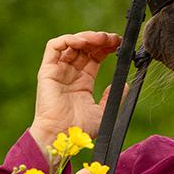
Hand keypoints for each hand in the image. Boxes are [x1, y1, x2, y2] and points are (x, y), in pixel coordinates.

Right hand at [29, 31, 122, 152]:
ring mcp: (58, 71)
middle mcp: (70, 73)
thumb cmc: (80, 130)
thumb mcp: (104, 112)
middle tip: (113, 38)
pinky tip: (82, 42)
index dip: (107, 47)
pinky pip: (54, 47)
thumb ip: (114, 97)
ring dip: (87, 37)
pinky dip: (68, 39)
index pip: (95, 56)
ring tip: (101, 38)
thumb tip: (125, 84)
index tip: (120, 44)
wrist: (62, 137)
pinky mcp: (47, 70)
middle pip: (85, 47)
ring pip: (71, 43)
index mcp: (83, 82)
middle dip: (100, 39)